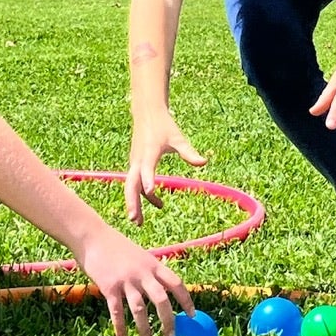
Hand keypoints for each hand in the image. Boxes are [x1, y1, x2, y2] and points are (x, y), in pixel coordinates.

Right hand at [73, 226, 194, 335]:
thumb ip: (150, 271)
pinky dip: (121, 328)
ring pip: (140, 310)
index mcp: (153, 264)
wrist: (92, 237)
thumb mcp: (139, 255)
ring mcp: (126, 281)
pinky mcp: (109, 288)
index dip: (186, 300)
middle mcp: (142, 273)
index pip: (176, 283)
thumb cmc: (116, 246)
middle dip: (168, 320)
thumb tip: (163, 288)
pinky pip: (117, 312)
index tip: (192, 315)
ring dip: (146, 330)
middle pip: (161, 300)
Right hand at [125, 110, 206, 225]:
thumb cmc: (164, 126)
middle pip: (131, 184)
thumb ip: (189, 152)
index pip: (147, 168)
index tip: (152, 192)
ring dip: (135, 204)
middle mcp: (138, 159)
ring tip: (140, 222)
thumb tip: (204, 163)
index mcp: (149, 151)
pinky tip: (157, 204)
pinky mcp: (136, 165)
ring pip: (131, 187)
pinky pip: (136, 183)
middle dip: (133, 202)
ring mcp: (135, 163)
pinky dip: (142, 195)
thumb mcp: (178, 138)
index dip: (149, 180)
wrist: (147, 113)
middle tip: (135, 220)